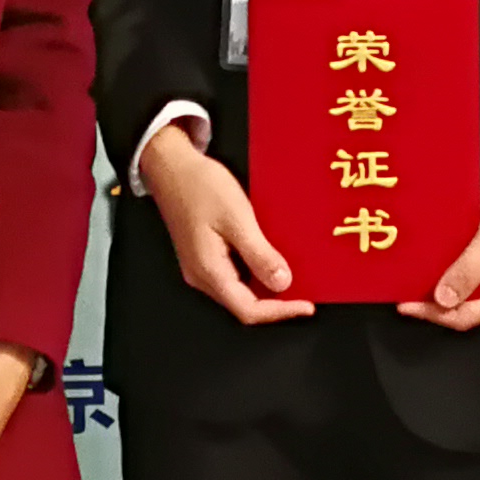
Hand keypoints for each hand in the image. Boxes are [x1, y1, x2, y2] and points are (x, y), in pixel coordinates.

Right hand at [135, 121, 315, 325]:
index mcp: (209, 271)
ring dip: (266, 287)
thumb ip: (259, 255)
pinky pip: (233, 274)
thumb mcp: (237, 218)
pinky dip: (255, 272)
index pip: (249, 310)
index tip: (307, 306)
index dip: (280, 312)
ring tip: (293, 274)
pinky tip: (270, 258)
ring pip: (239, 290)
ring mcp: (200, 267)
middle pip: (243, 304)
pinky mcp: (203, 255)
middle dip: (276, 302)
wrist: (171, 167)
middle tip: (306, 291)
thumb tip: (282, 284)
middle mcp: (201, 276)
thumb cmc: (199, 186)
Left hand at [398, 155, 479, 331]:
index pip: (463, 316)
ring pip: (477, 294)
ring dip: (450, 287)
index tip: (405, 304)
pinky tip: (450, 262)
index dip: (431, 313)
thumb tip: (443, 300)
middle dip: (438, 303)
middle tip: (409, 290)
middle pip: (470, 309)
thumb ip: (467, 272)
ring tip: (424, 277)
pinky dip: (465, 274)